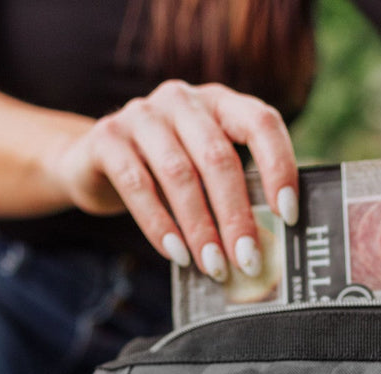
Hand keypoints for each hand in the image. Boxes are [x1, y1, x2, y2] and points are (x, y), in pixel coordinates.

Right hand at [46, 80, 299, 280]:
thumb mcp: (201, 171)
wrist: (91, 163)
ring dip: (199, 228)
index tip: (289, 215)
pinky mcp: (107, 138)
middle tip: (247, 260)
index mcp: (219, 102)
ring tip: (213, 267)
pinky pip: (138, 185)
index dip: (280, 167)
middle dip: (236, 215)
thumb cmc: (162, 175)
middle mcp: (182, 99)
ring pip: (179, 174)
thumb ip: (232, 189)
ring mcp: (141, 114)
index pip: (261, 122)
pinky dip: (159, 225)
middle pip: (218, 157)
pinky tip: (176, 255)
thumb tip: (268, 244)